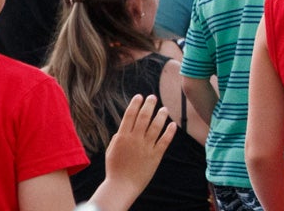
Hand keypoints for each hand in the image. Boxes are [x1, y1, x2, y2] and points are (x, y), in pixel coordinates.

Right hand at [92, 95, 176, 210]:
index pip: (130, 115)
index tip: (139, 96)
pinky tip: (172, 125)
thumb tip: (123, 129)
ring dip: (161, 116)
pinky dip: (169, 132)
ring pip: (156, 126)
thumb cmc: (115, 169)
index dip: (135, 104)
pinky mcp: (155, 156)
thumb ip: (118, 138)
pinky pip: (164, 141)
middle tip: (153, 97)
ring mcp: (146, 147)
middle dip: (149, 105)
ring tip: (164, 109)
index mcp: (122, 137)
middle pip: (144, 117)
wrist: (122, 186)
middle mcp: (135, 139)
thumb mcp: (111, 151)